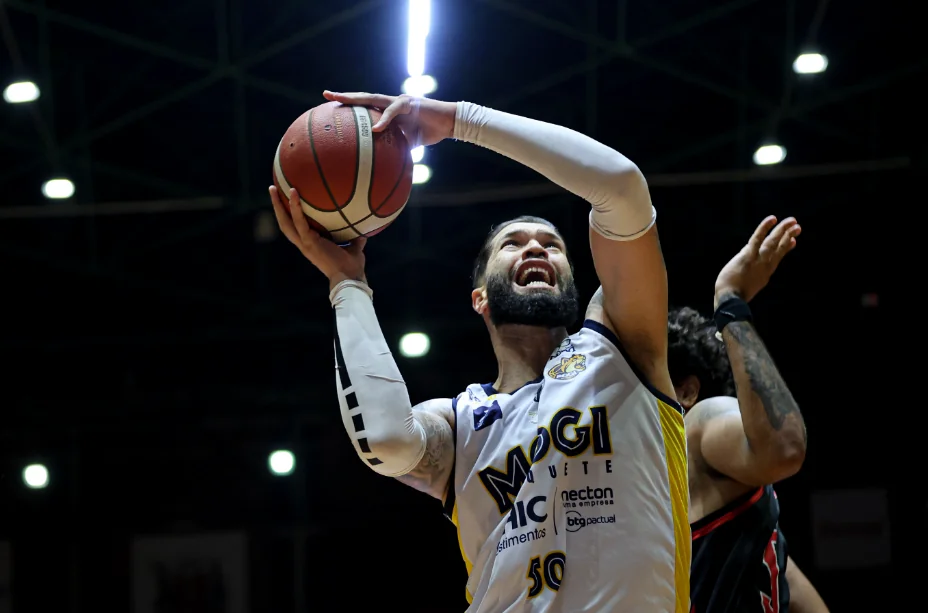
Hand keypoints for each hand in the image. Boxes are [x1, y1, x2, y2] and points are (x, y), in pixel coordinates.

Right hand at [269, 185, 366, 289]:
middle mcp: (303, 243)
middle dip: (277, 207)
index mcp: (311, 244)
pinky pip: (299, 221)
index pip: (295, 228)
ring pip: (285, 221)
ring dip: (278, 205)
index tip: (286, 202)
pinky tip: (294, 193)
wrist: (349, 277)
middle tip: (273, 189)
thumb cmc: (352, 266)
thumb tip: (363, 230)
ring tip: (273, 188)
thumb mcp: (354, 249)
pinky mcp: (308, 241)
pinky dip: (295, 207)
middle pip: (284, 223)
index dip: (289, 216)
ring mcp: (304, 243)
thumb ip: (356, 239)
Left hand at [322, 90, 456, 147]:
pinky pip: (394, 111)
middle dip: (344, 96)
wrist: (449, 123)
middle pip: (362, 98)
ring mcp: (398, 101)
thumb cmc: (429, 133)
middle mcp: (390, 103)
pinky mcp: (409, 103)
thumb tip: (380, 167)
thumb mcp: (407, 144)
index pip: (364, 108)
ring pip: (373, 98)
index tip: (329, 108)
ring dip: (357, 99)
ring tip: (341, 102)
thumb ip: (393, 148)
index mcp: (387, 112)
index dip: (348, 107)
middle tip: (326, 94)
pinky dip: (385, 120)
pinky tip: (376, 128)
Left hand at [714, 215, 800, 308]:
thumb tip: (753, 272)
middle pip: (779, 248)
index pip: (777, 257)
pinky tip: (772, 219)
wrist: (730, 300)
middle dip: (788, 236)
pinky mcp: (748, 256)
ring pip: (772, 242)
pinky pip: (757, 239)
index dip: (785, 248)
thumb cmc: (734, 297)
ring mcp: (758, 260)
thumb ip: (752, 278)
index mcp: (765, 274)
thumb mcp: (748, 287)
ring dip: (783, 230)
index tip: (793, 241)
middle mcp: (765, 266)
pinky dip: (764, 228)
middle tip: (798, 227)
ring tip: (792, 221)